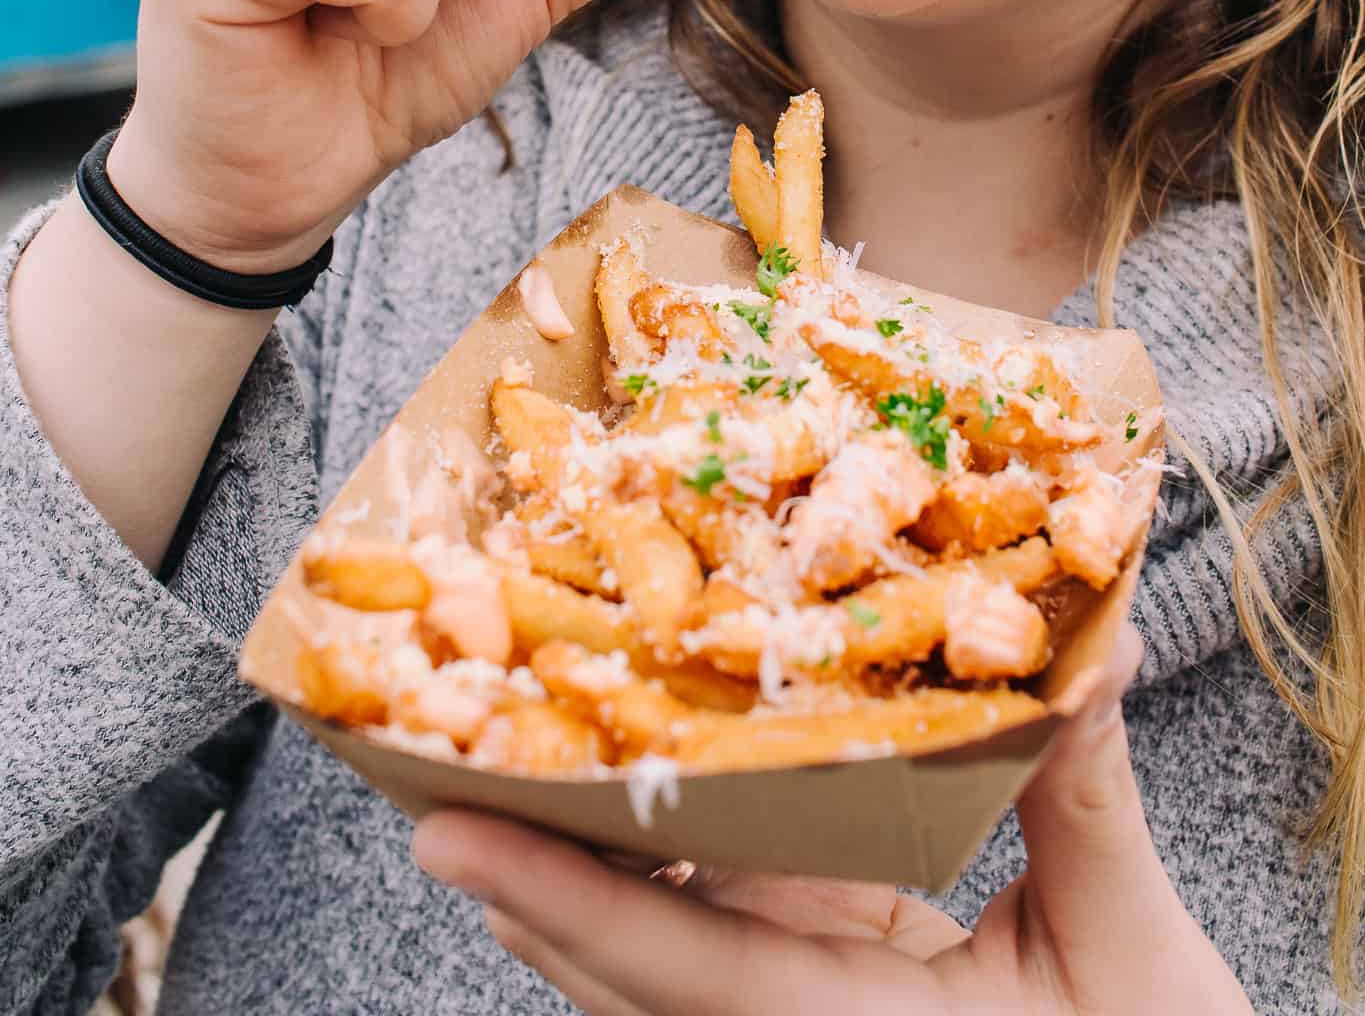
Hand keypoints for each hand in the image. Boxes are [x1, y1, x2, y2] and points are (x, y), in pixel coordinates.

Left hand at [413, 629, 1253, 1015]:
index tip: (445, 831)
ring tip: (515, 715)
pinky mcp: (819, 986)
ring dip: (580, 839)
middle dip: (527, 851)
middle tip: (442, 730)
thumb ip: (1087, 803)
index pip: (677, 969)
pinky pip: (710, 918)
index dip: (559, 896)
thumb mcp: (1134, 963)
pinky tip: (656, 748)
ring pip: (647, 940)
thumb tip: (1092, 650)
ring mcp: (793, 1013)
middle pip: (618, 956)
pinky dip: (665, 841)